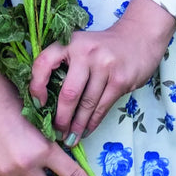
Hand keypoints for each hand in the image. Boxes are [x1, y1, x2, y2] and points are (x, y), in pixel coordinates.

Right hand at [0, 65, 88, 175]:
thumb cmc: (12, 96)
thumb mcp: (38, 119)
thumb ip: (48, 142)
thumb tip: (60, 153)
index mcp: (42, 149)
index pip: (70, 174)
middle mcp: (25, 165)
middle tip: (56, 171)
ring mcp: (5, 172)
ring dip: (33, 175)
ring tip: (31, 160)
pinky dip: (13, 174)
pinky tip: (11, 160)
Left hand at [29, 0, 175, 143]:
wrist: (139, 37)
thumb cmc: (103, 47)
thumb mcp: (81, 46)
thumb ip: (65, 65)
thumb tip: (46, 101)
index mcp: (71, 42)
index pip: (44, 62)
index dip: (36, 86)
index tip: (38, 104)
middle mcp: (87, 52)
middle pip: (68, 93)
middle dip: (61, 118)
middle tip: (56, 132)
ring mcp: (105, 65)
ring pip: (86, 104)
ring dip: (77, 126)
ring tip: (70, 138)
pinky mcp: (120, 79)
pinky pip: (102, 107)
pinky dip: (92, 123)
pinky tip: (86, 131)